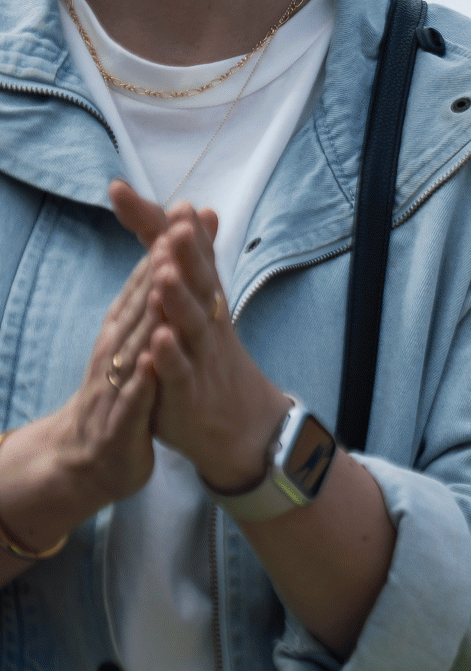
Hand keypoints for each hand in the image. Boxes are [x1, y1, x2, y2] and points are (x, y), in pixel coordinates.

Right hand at [0, 250, 160, 563]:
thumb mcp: (139, 342)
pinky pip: (134, 399)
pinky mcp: (122, 424)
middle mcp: (116, 352)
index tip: (182, 212)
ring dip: (150, 315)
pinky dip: (144, 379)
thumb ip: (152, 297)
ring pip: (134, 347)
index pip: (144, 285)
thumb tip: (166, 248)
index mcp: (123, 332)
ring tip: (164, 281)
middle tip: (175, 231)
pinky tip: (155, 360)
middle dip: (156, 269)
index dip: (162, 250)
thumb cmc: (121, 391)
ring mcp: (117, 387)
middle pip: (138, 306)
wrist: (88, 458)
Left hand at [113, 184, 287, 492]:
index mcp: (205, 298)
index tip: (145, 195)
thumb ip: (188, 257)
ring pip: (190, 325)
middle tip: (178, 222)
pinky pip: (180, 373)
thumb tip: (197, 206)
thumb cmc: (210, 357)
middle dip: (189, 252)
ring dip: (179, 299)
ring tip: (164, 274)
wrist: (241, 423)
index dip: (168, 227)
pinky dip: (171, 358)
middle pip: (199, 282)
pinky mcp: (190, 392)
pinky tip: (161, 341)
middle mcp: (206, 321)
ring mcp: (200, 356)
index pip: (190, 255)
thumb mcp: (198, 304)